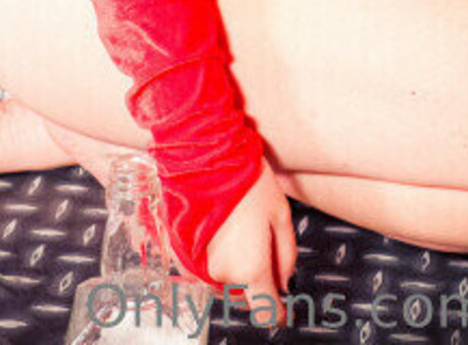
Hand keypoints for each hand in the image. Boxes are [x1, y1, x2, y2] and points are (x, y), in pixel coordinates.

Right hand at [203, 157, 295, 326]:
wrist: (204, 155)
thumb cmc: (244, 179)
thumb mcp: (281, 213)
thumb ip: (286, 255)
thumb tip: (285, 280)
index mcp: (250, 268)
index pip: (267, 311)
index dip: (278, 310)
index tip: (284, 308)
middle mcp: (221, 274)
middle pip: (245, 294)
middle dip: (257, 279)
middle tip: (263, 243)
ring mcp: (197, 265)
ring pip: (224, 280)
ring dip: (235, 268)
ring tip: (241, 229)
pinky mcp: (180, 254)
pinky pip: (204, 267)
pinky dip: (215, 256)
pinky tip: (221, 229)